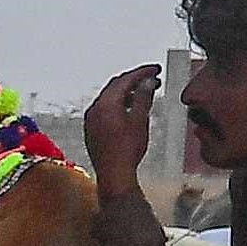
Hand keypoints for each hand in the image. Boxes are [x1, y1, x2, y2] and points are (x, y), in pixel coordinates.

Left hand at [80, 64, 162, 198]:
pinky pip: (106, 109)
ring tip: (145, 92)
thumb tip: (147, 82)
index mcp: (105, 104)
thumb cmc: (127, 151)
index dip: (142, 72)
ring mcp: (92, 120)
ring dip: (127, 92)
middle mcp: (95, 109)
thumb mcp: (140, 120)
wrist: (114, 176)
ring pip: (110, 97)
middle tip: (152, 77)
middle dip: (134, 80)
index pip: (125, 80)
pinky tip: (131, 109)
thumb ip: (144, 97)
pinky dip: (120, 103)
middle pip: (116, 86)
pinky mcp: (93, 129)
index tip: (155, 69)